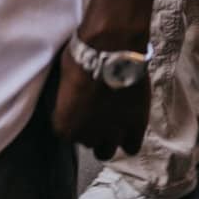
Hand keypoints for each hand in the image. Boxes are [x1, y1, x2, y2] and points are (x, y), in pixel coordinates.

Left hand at [50, 42, 151, 160]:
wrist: (112, 46)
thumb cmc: (84, 54)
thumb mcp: (63, 76)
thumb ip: (67, 98)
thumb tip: (71, 97)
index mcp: (63, 125)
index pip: (65, 133)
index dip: (73, 121)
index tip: (77, 109)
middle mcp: (85, 135)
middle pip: (86, 141)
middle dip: (89, 129)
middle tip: (95, 112)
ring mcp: (111, 133)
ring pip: (105, 151)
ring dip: (107, 139)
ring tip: (111, 122)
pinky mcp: (135, 126)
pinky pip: (131, 146)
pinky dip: (130, 138)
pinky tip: (128, 125)